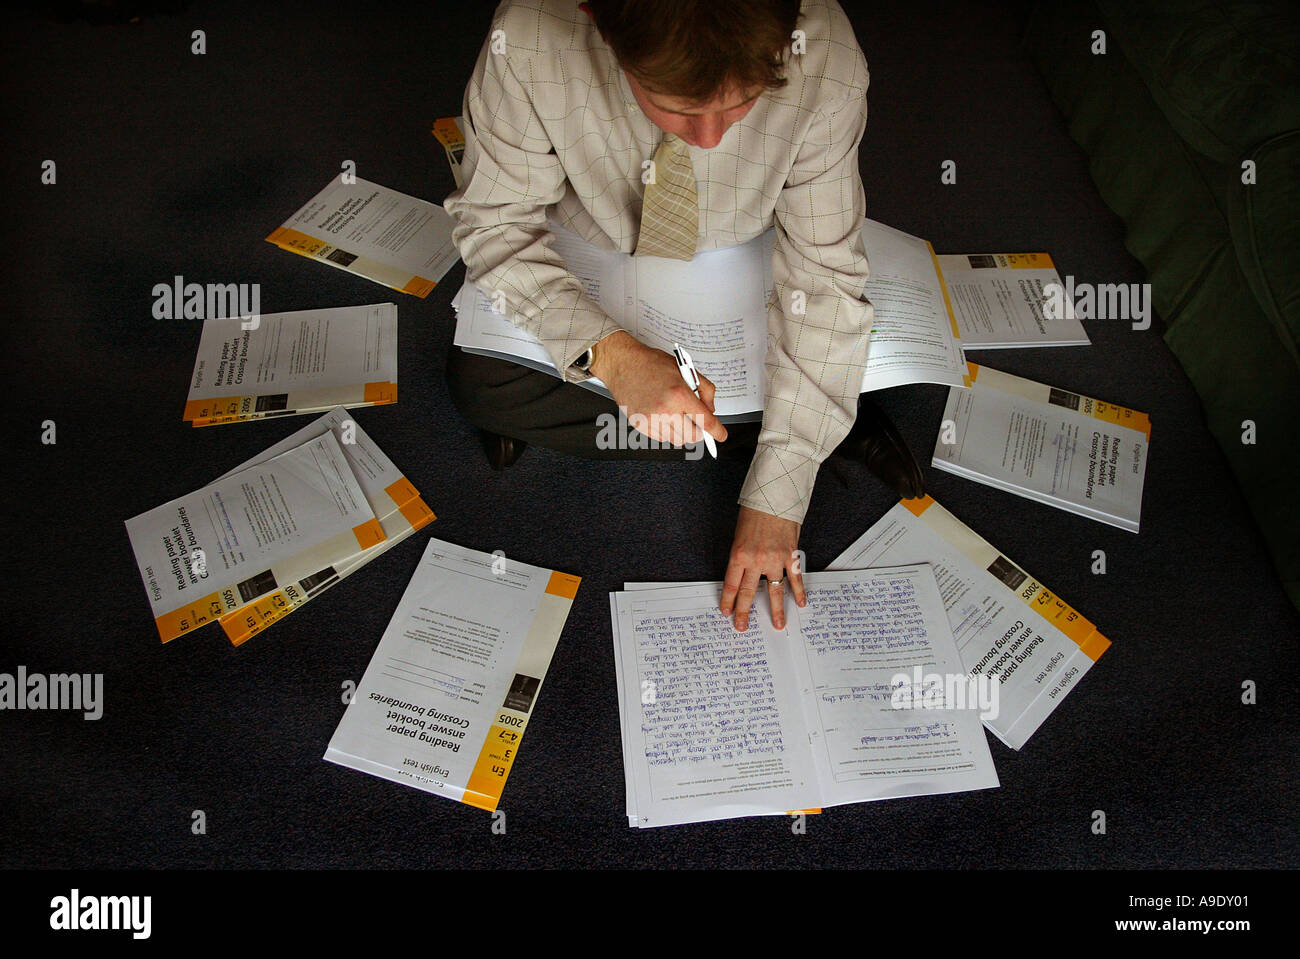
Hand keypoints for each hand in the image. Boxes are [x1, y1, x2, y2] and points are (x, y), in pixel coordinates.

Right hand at [590, 331, 727, 447]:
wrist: (623, 364)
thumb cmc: (651, 364)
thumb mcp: (685, 370)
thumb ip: (704, 390)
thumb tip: (711, 410)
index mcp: (679, 394)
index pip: (705, 420)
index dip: (716, 431)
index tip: (721, 435)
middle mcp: (665, 410)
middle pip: (692, 436)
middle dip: (699, 431)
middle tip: (697, 422)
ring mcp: (651, 420)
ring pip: (677, 440)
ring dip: (682, 432)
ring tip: (676, 416)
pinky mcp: (640, 425)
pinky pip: (661, 439)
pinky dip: (667, 431)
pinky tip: (662, 416)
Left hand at [721, 506, 806, 630]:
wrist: (775, 496)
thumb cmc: (755, 510)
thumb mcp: (739, 533)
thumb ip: (741, 554)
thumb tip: (742, 572)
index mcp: (739, 554)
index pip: (731, 584)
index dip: (728, 600)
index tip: (726, 612)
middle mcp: (755, 560)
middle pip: (748, 592)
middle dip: (744, 611)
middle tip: (742, 627)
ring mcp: (775, 560)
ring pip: (774, 590)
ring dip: (776, 610)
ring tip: (778, 625)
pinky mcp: (791, 555)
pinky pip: (795, 578)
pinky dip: (799, 592)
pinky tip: (801, 603)